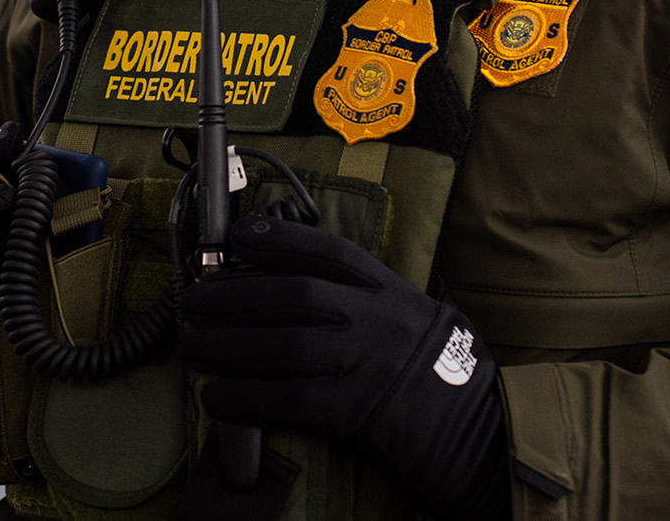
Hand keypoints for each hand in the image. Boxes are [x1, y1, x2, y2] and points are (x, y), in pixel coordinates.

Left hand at [179, 216, 508, 520]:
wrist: (477, 432)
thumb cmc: (433, 373)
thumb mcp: (406, 317)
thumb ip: (360, 299)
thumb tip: (284, 289)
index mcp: (388, 290)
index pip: (327, 251)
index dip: (280, 239)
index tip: (241, 236)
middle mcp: (376, 318)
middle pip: (292, 296)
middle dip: (232, 297)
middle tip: (193, 302)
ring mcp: (367, 363)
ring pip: (282, 345)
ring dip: (225, 347)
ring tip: (192, 349)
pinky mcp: (358, 412)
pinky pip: (289, 399)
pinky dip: (245, 398)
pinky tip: (217, 399)